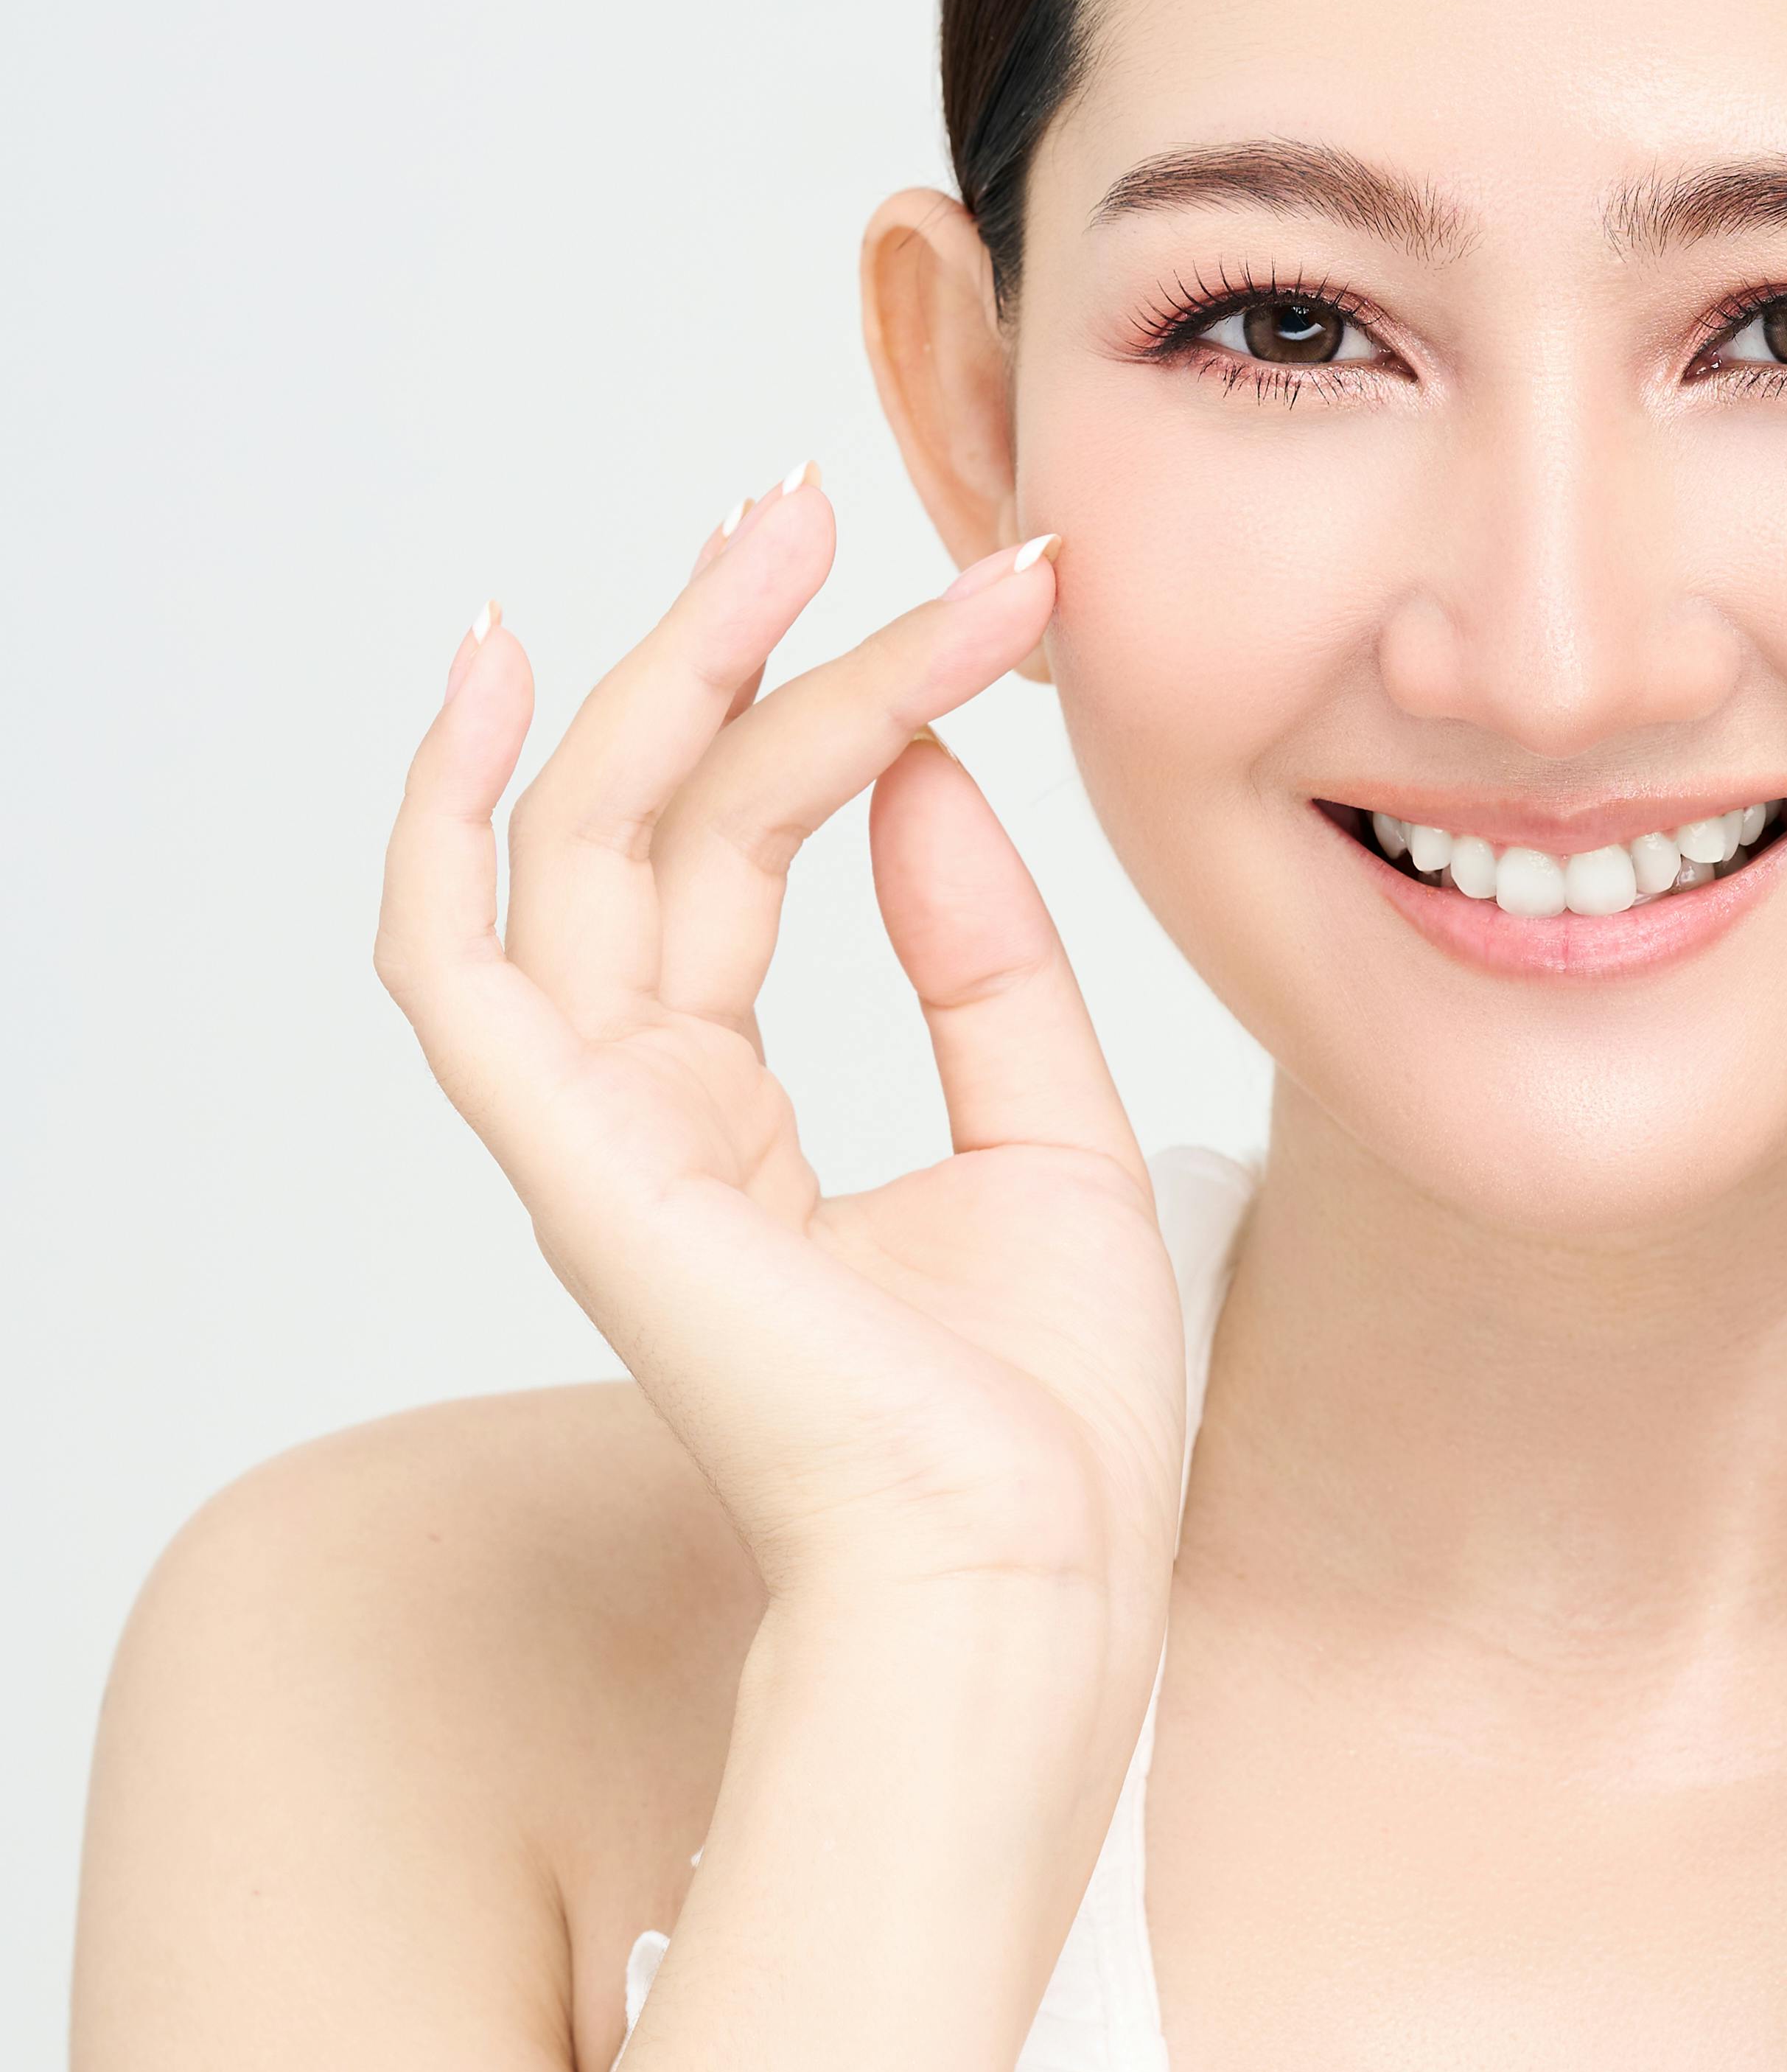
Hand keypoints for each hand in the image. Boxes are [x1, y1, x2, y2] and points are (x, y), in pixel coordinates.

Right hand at [377, 472, 1187, 1650]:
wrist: (1032, 1574)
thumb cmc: (1049, 1422)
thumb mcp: (1053, 1131)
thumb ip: (979, 955)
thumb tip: (923, 774)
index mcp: (736, 1123)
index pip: (746, 855)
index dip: (837, 704)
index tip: (970, 601)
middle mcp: (645, 1113)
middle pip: (662, 817)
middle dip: (735, 644)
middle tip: (814, 498)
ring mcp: (599, 1136)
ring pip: (594, 839)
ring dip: (666, 672)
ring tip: (762, 531)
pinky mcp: (580, 1163)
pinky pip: (454, 962)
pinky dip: (449, 816)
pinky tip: (494, 674)